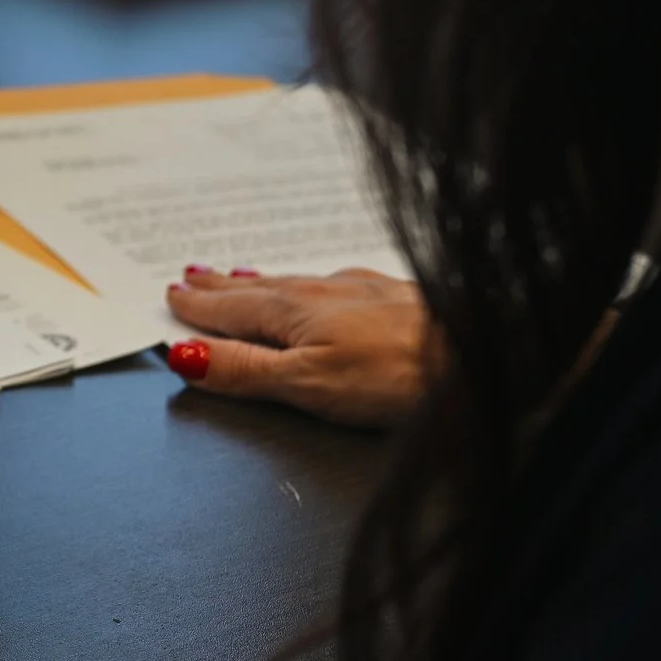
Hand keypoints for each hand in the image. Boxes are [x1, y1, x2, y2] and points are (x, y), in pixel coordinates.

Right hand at [162, 267, 429, 427]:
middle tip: (191, 276)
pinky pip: (335, 285)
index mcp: (296, 313)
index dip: (199, 306)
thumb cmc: (402, 376)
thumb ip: (246, 371)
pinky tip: (326, 287)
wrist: (487, 355)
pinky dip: (310, 286)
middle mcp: (327, 293)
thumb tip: (185, 356)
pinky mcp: (401, 300)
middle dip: (222, 285)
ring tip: (240, 277)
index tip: (172, 296)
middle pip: (261, 289)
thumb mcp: (308, 385)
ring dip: (262, 282)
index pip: (233, 308)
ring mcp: (366, 292)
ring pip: (298, 283)